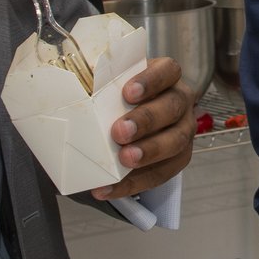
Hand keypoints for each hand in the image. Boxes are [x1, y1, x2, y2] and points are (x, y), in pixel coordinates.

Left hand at [94, 56, 196, 199]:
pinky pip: (161, 174)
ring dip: (148, 153)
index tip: (128, 93)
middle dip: (146, 121)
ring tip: (123, 160)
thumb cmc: (120, 95)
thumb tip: (76, 85)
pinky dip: (134, 183)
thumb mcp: (112, 82)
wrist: (131, 120)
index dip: (151, 81)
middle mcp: (180, 101)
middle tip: (119, 132)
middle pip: (172, 108)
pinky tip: (109, 188)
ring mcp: (182, 131)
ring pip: (175, 142)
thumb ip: (100, 81)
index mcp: (167, 76)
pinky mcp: (177, 159)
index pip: (167, 71)